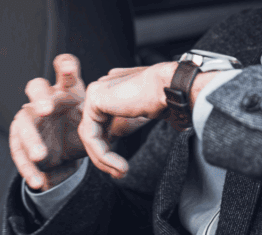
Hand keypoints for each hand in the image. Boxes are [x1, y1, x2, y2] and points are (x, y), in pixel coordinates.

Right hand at [9, 55, 151, 190]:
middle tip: (48, 109)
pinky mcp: (20, 142)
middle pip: (35, 88)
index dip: (65, 67)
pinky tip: (38, 180)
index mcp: (65, 90)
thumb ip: (114, 114)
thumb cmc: (79, 123)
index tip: (70, 68)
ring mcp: (29, 119)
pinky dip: (28, 168)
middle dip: (41, 98)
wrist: (60, 149)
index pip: (64, 72)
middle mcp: (45, 100)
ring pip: (23, 123)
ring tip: (41, 154)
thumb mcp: (97, 118)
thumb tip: (143, 112)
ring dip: (32, 139)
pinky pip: (18, 153)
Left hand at [79, 62, 216, 178]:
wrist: (171, 87)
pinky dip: (103, 155)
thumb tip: (125, 131)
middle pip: (92, 132)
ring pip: (90, 137)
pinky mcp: (94, 100)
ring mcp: (96, 93)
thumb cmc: (166, 98)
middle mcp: (101, 89)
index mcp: (111, 91)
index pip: (100, 126)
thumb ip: (133, 116)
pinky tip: (120, 165)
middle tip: (119, 174)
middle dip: (103, 157)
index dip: (108, 149)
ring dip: (104, 160)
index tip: (122, 168)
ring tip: (122, 172)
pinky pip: (92, 136)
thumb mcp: (145, 113)